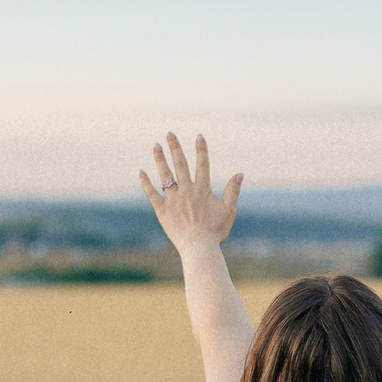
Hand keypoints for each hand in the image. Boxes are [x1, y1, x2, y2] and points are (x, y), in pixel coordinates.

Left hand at [140, 130, 241, 252]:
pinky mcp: (162, 210)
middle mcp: (187, 191)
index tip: (198, 135)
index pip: (202, 164)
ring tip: (155, 145)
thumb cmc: (215, 231)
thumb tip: (240, 173)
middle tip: (169, 133)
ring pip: (165, 175)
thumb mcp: (229, 210)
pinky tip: (141, 172)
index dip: (201, 149)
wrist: (199, 248)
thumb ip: (233, 191)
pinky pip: (152, 194)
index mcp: (203, 190)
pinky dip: (146, 183)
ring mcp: (173, 200)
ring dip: (160, 159)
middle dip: (175, 147)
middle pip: (180, 164)